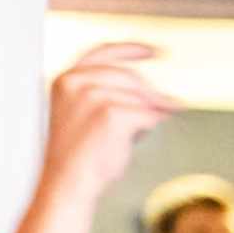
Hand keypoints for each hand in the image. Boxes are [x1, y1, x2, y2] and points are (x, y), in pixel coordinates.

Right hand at [38, 43, 173, 205]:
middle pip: (130, 76)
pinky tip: (139, 136)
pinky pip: (147, 115)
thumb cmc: (80, 158)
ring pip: (140, 97)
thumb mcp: (88, 117)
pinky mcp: (111, 113)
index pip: (103, 53)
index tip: (156, 51)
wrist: (68, 183)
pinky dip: (149, 126)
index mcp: (66, 79)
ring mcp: (92, 95)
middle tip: (167, 106)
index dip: (131, 49)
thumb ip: (115, 97)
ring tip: (138, 132)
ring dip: (147, 113)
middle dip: (150, 94)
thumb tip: (160, 98)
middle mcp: (76, 82)